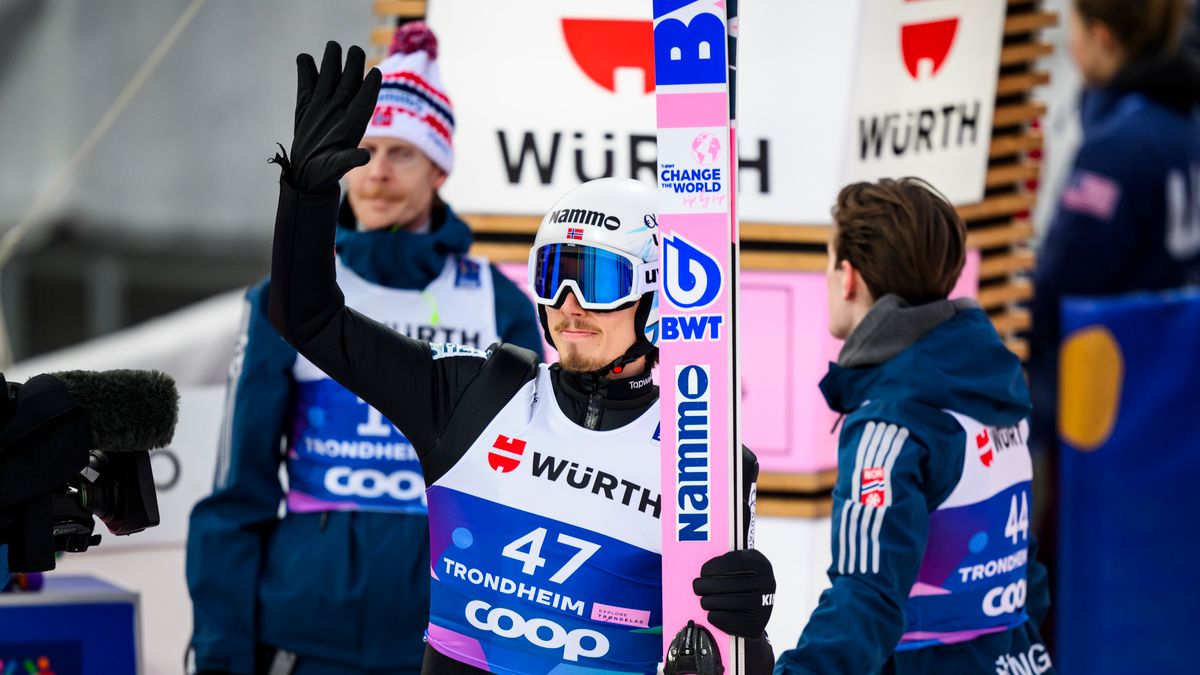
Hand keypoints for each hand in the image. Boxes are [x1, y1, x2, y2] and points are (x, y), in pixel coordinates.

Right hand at [272, 41, 381, 193]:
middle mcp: (340, 110)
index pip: (364, 101)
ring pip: (330, 79)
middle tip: (355, 50)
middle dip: (353, 67)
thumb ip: (349, 159)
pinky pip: (307, 85)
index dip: (371, 87)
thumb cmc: (326, 170)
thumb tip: (365, 157)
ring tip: (332, 46)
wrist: (307, 170)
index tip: (376, 72)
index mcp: (353, 124)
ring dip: (331, 62)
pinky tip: (304, 59)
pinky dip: (305, 72)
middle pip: (349, 84)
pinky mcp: (306, 105)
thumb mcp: (337, 166)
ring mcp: (323, 105)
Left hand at [692, 548, 775, 638]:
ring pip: (729, 602)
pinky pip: (732, 620)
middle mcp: (766, 583)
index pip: (733, 563)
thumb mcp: (743, 565)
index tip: (703, 572)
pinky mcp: (757, 623)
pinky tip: (711, 613)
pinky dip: (717, 617)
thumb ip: (727, 561)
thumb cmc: (744, 581)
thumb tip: (705, 570)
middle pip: (729, 584)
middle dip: (707, 586)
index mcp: (760, 564)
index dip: (714, 568)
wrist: (760, 607)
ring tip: (704, 601)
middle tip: (697, 587)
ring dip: (709, 602)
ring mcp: (764, 604)